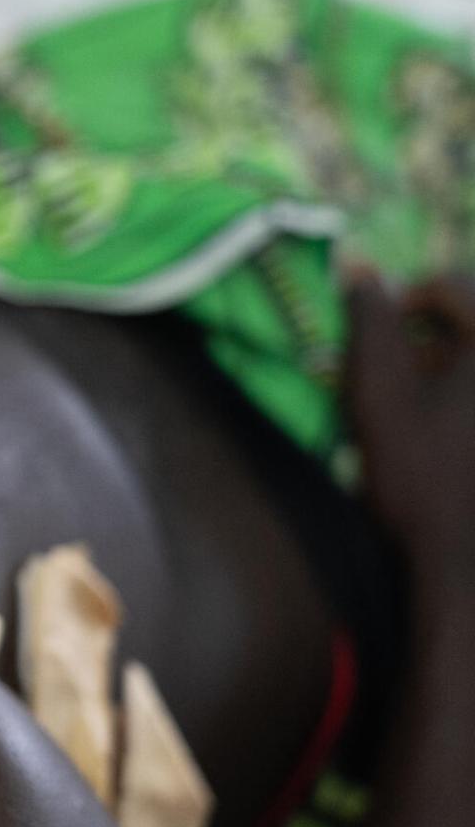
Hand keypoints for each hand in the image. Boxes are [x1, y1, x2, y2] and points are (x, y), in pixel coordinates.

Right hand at [344, 271, 474, 590]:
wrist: (460, 557)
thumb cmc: (417, 473)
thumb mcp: (377, 391)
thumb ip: (370, 321)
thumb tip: (362, 269)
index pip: (450, 284)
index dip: (403, 302)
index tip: (378, 342)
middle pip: (471, 316)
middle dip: (432, 333)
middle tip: (402, 374)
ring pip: (474, 355)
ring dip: (451, 363)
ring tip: (425, 405)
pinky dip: (464, 395)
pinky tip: (451, 429)